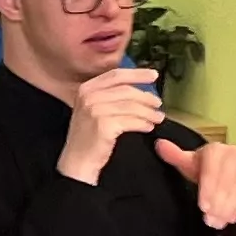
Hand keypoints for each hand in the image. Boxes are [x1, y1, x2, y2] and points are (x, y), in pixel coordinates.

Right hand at [55, 67, 167, 184]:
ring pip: (131, 106)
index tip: (154, 75)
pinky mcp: (104, 125)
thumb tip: (138, 87)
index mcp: (86, 89)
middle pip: (126, 90)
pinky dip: (143, 123)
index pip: (116, 75)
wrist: (77, 162)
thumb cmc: (88, 137)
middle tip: (158, 103)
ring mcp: (95, 110)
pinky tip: (148, 127)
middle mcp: (89, 96)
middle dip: (146, 97)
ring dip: (148, 112)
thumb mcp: (92, 109)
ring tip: (158, 118)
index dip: (137, 74)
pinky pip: (131, 121)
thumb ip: (109, 95)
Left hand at [156, 135, 235, 231]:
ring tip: (218, 222)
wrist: (229, 173)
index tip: (203, 207)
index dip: (208, 189)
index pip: (212, 170)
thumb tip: (159, 145)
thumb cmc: (205, 170)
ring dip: (228, 207)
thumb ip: (174, 156)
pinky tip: (233, 217)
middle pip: (227, 180)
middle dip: (218, 203)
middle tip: (210, 220)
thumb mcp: (189, 165)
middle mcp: (235, 153)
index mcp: (215, 150)